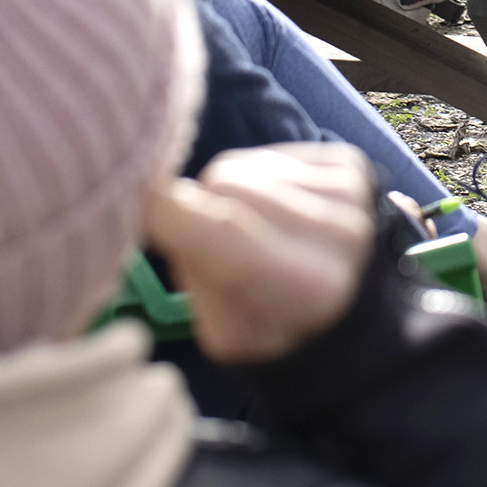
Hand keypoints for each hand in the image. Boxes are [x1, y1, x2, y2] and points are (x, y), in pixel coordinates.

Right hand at [143, 144, 374, 364]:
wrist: (348, 310)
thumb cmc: (276, 332)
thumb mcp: (225, 334)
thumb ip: (194, 272)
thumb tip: (158, 202)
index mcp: (310, 285)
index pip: (224, 228)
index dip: (170, 209)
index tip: (135, 200)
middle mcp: (340, 231)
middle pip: (228, 184)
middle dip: (201, 208)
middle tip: (210, 245)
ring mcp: (351, 192)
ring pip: (244, 164)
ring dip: (229, 192)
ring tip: (246, 230)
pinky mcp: (351, 163)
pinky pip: (271, 152)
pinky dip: (258, 178)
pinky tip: (273, 210)